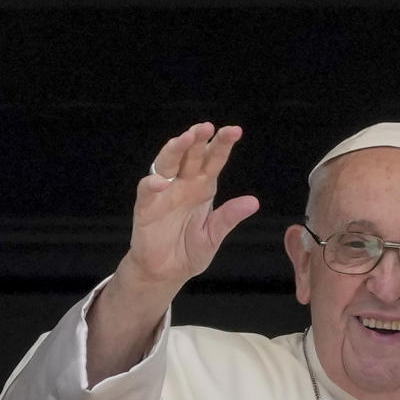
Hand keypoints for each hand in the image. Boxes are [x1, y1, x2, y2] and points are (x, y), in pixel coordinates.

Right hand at [125, 123, 259, 293]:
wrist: (166, 273)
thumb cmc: (189, 251)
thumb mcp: (213, 235)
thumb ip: (229, 217)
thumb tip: (253, 202)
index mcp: (202, 187)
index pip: (213, 160)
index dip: (222, 144)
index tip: (235, 131)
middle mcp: (183, 184)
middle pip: (190, 155)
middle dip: (198, 139)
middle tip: (207, 127)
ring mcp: (163, 193)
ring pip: (167, 163)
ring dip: (175, 150)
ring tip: (186, 138)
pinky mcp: (146, 207)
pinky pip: (147, 190)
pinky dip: (153, 184)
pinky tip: (162, 182)